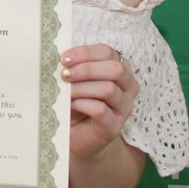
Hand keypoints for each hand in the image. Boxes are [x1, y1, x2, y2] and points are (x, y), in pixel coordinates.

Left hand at [61, 43, 138, 158]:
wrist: (76, 136)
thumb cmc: (76, 103)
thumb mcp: (75, 81)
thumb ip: (73, 67)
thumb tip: (60, 57)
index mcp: (120, 69)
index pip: (108, 52)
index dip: (85, 53)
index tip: (64, 58)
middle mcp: (128, 87)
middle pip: (116, 69)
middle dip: (87, 69)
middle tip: (65, 74)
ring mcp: (124, 107)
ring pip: (109, 89)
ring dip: (82, 88)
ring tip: (66, 91)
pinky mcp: (114, 126)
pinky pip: (101, 110)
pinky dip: (82, 104)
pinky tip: (71, 104)